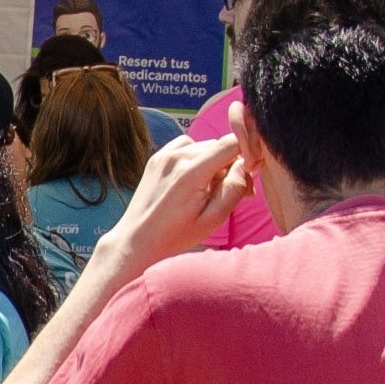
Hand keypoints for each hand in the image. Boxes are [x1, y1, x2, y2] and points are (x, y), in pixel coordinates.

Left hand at [114, 127, 249, 266]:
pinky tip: (193, 180)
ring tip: (209, 189)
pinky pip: (188, 146)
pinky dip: (196, 158)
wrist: (137, 240)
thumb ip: (233, 189)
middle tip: (231, 193)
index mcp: (191, 173)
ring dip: (213, 162)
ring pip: (205, 146)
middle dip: (231, 165)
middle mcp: (176, 157)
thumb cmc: (174, 236)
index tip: (247, 175)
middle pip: (219, 146)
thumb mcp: (212, 220)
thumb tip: (245, 165)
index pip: (231, 143)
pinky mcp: (158, 157)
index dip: (246, 156)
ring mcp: (164, 154)